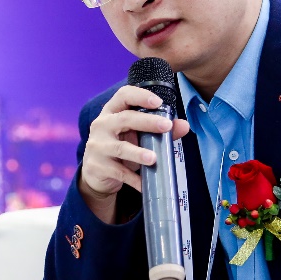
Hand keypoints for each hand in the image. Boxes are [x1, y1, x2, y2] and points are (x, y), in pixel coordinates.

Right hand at [79, 85, 189, 223]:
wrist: (96, 173)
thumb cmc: (121, 147)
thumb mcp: (138, 136)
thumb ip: (159, 129)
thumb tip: (184, 125)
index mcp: (111, 112)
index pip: (123, 95)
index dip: (140, 96)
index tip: (158, 102)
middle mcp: (101, 125)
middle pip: (124, 119)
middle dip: (147, 122)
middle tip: (167, 127)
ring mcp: (97, 146)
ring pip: (120, 148)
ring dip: (138, 153)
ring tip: (153, 158)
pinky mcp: (97, 166)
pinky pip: (119, 172)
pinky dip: (134, 179)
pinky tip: (145, 183)